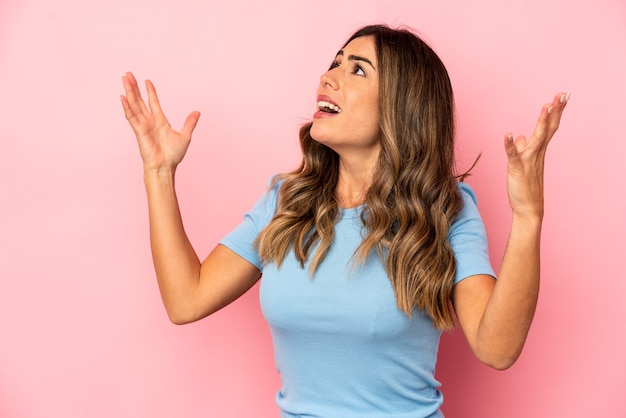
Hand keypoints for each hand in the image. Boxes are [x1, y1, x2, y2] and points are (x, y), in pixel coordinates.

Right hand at [120, 72, 200, 171]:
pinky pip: (131, 116)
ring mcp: (143, 125)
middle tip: (128, 74)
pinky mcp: (138, 130)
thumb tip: (197, 112)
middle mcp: (149, 121)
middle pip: (139, 100)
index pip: (153, 102)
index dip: (150, 91)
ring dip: (129, 91)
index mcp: (160, 121)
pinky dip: (126, 106)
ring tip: (124, 78)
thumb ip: (190, 123)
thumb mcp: (185, 136)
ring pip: (134, 104)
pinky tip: (122, 96)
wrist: (165, 166)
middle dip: (134, 87)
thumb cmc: (173, 155)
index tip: (147, 81)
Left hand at [504, 92, 568, 218]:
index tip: (562, 96)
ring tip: (546, 106)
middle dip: (555, 111)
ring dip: (542, 122)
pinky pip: (513, 154)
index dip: (555, 112)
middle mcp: (537, 153)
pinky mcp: (517, 169)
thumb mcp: (524, 163)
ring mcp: (528, 161)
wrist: (528, 208)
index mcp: (539, 151)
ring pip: (537, 138)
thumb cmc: (526, 186)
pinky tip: (508, 134)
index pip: (549, 127)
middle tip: (562, 94)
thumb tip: (520, 137)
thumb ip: (522, 148)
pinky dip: (510, 144)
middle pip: (548, 128)